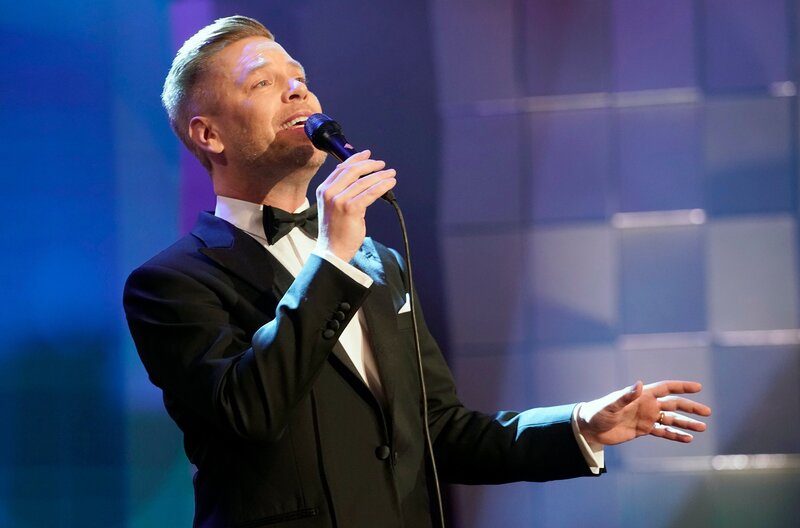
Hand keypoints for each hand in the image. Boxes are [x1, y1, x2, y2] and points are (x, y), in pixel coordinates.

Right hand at [315, 149, 396, 261]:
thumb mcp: (333, 206)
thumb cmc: (335, 231)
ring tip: (391, 174)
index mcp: (323, 190)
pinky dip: (382, 186)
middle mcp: (329, 192)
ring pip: (364, 182)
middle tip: (382, 165)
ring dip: (380, 176)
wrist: (332, 251)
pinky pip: (370, 193)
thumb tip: (361, 179)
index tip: (368, 154)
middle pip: (353, 171)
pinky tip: (390, 183)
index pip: (341, 168)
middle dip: (370, 165)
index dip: (356, 159)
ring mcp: (339, 200)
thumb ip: (342, 192)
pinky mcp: (350, 208)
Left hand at [577, 380, 710, 445]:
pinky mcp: (643, 430)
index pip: (666, 388)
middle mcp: (647, 405)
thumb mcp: (611, 405)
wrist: (589, 428)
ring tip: (703, 428)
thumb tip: (639, 384)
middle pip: (673, 405)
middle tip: (707, 412)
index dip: (682, 387)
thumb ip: (626, 395)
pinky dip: (675, 435)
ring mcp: (646, 418)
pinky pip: (663, 432)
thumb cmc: (598, 413)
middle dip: (690, 408)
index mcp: (642, 396)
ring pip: (671, 420)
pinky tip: (688, 439)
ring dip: (686, 423)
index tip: (698, 387)